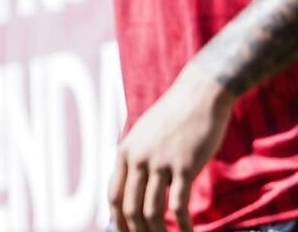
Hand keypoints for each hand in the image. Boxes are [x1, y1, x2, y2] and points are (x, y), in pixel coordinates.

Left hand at [107, 66, 234, 231]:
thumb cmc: (175, 116)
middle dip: (136, 231)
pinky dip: (182, 225)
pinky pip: (178, 205)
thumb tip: (138, 186)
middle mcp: (137, 158)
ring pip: (151, 211)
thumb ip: (139, 159)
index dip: (118, 220)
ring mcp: (159, 163)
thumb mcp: (146, 135)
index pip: (113, 194)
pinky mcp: (183, 166)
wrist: (199, 95)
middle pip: (129, 207)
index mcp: (125, 152)